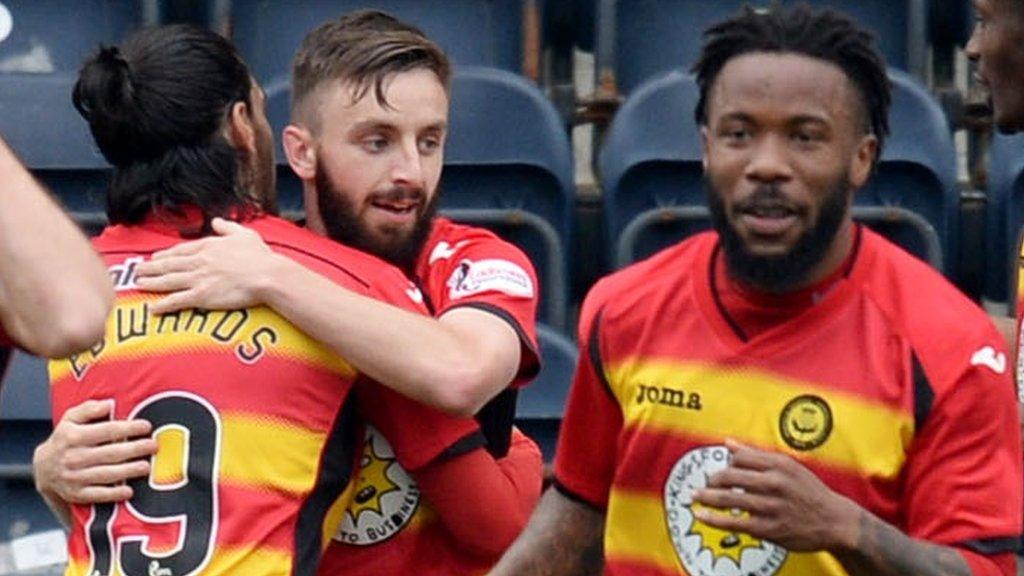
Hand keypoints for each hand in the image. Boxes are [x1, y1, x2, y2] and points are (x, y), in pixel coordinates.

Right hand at [33, 400, 157, 503]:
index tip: (146, 426)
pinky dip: (113, 494)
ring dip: (127, 471)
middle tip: (153, 446)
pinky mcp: (76, 494)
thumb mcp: (70, 419)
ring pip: (105, 474)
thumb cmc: (65, 438)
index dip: (128, 428)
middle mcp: (73, 457)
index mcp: (72, 436)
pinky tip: (129, 491)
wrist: (43, 468)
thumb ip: (88, 409)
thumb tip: (109, 404)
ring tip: (146, 467)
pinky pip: (97, 495)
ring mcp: (74, 477)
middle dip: (134, 449)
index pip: (106, 431)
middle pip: (109, 453)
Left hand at [135, 217, 276, 313]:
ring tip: (138, 284)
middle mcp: (199, 261)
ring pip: (168, 281)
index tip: (155, 257)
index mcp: (209, 246)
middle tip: (137, 270)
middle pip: (169, 264)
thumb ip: (228, 227)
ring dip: (151, 283)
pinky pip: (177, 301)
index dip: (166, 254)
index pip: (181, 250)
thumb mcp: (245, 234)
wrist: (267, 275)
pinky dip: (163, 305)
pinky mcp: (201, 296)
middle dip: (151, 267)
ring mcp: (198, 279)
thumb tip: (217, 221)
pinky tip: (152, 308)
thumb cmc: (260, 256)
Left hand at [692, 439, 859, 551]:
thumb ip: (756, 455)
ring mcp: (771, 507)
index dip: (727, 464)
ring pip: (729, 499)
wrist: (835, 521)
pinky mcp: (769, 529)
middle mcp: (775, 483)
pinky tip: (701, 516)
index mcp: (779, 464)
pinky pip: (735, 523)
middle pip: (730, 476)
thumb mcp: (788, 466)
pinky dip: (714, 519)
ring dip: (707, 497)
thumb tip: (728, 443)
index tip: (721, 472)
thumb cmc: (809, 492)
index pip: (740, 458)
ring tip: (695, 497)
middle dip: (712, 480)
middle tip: (703, 484)